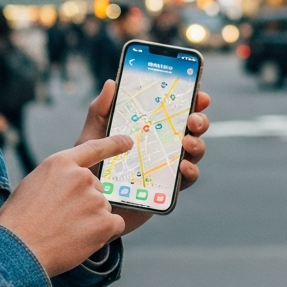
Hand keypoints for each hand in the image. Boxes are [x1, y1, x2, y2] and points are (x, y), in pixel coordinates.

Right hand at [0, 135, 130, 276]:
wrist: (17, 251)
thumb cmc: (17, 222)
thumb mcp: (32, 185)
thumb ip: (58, 180)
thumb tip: (75, 189)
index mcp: (60, 163)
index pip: (93, 148)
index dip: (113, 144)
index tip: (128, 141)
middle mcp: (81, 176)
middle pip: (97, 189)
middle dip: (85, 204)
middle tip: (61, 221)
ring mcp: (95, 198)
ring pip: (103, 209)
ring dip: (91, 221)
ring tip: (65, 233)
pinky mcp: (105, 221)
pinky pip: (114, 225)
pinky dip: (103, 234)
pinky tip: (82, 241)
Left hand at [76, 81, 211, 234]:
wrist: (86, 203)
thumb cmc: (90, 167)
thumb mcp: (93, 135)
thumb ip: (100, 110)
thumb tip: (111, 83)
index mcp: (150, 127)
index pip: (175, 110)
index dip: (192, 100)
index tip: (199, 95)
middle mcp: (163, 145)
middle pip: (192, 129)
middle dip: (199, 120)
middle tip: (193, 119)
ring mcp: (167, 166)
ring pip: (194, 151)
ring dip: (198, 144)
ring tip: (187, 142)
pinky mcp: (168, 189)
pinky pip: (187, 179)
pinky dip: (191, 171)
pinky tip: (183, 166)